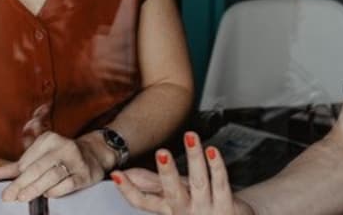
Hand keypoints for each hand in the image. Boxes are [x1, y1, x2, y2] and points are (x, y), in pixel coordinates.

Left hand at [0, 131, 108, 201]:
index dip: (14, 175)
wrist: (94, 153)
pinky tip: (48, 194)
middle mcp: (62, 147)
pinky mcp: (84, 173)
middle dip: (21, 183)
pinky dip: (56, 190)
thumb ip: (15, 167)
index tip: (3, 188)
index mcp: (48, 140)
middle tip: (9, 196)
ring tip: (23, 197)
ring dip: (35, 188)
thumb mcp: (39, 155)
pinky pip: (68, 183)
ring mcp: (75, 160)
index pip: (27, 159)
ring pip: (52, 175)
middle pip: (37, 168)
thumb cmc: (61, 156)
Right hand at [113, 131, 253, 214]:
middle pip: (173, 193)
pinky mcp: (227, 206)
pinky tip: (212, 149)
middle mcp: (186, 211)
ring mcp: (207, 209)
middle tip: (161, 153)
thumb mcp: (173, 198)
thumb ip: (150, 185)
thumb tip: (125, 174)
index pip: (144, 203)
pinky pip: (222, 182)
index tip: (115, 174)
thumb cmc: (200, 207)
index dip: (129, 190)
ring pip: (200, 182)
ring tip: (191, 136)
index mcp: (169, 209)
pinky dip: (217, 165)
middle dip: (167, 173)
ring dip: (195, 159)